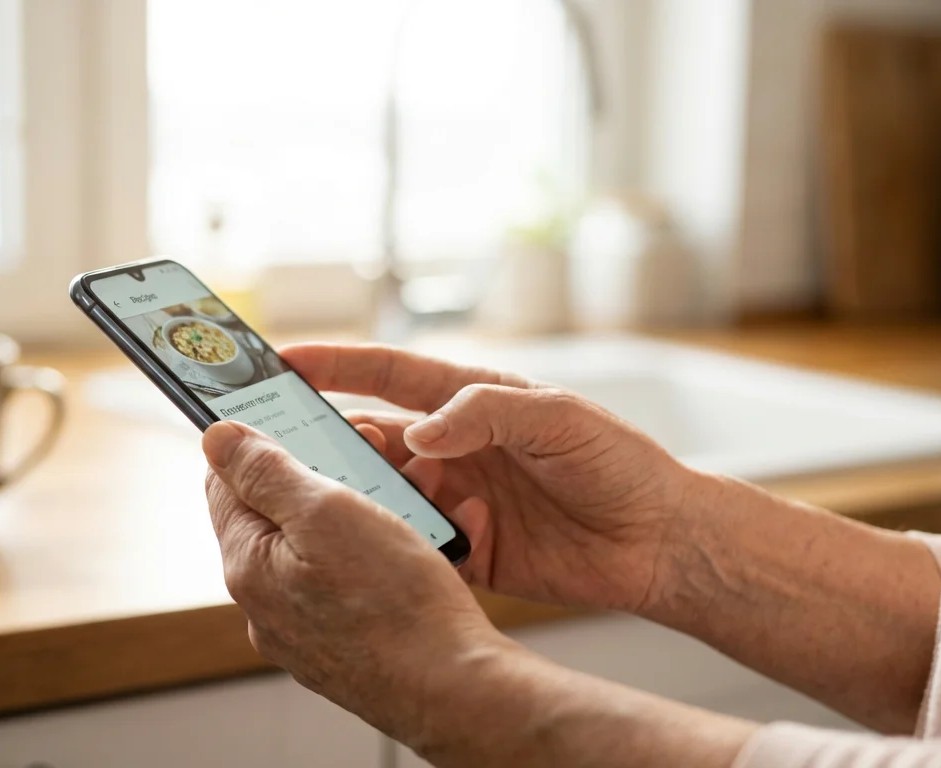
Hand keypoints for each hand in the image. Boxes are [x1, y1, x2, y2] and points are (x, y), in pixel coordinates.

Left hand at [201, 420, 512, 743]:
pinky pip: (353, 583)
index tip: (301, 419)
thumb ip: (266, 471)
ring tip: (413, 499)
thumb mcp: (327, 510)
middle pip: (280, 514)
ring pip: (324, 547)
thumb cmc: (395, 603)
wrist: (454, 688)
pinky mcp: (344, 646)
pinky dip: (382, 555)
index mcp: (249, 564)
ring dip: (363, 512)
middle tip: (376, 455)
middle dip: (327, 475)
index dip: (261, 442)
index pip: (225, 483)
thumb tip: (216, 438)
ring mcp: (305, 630)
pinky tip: (420, 547)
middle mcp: (266, 603)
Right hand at [282, 344, 718, 615]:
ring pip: (384, 496)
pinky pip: (416, 548)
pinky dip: (398, 548)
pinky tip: (388, 551)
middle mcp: (456, 447)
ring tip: (341, 504)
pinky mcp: (468, 550)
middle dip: (328, 441)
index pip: (388, 374)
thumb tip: (417, 433)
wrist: (660, 542)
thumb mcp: (559, 419)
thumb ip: (486, 413)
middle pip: (372, 438)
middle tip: (287, 448)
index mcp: (473, 401)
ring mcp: (457, 500)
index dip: (334, 364)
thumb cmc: (621, 464)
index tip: (281, 361)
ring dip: (363, 498)